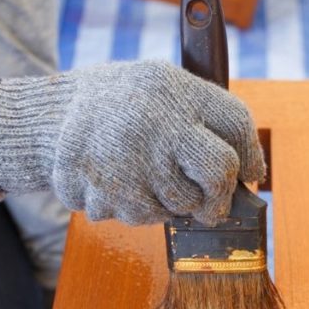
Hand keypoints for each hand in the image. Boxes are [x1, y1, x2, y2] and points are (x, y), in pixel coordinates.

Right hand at [0, 60, 266, 225]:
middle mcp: (153, 129)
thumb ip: (217, 122)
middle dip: (215, 198)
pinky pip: (143, 219)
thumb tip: (255, 173)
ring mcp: (128, 166)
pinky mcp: (105, 197)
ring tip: (145, 172)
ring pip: (178, 208)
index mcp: (174, 96)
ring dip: (170, 202)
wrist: (52, 116)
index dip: (245, 162)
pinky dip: (137, 208)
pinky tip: (120, 181)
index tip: (245, 176)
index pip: (233, 135)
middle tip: (207, 201)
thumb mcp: (172, 89)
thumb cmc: (129, 104)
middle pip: (214, 182)